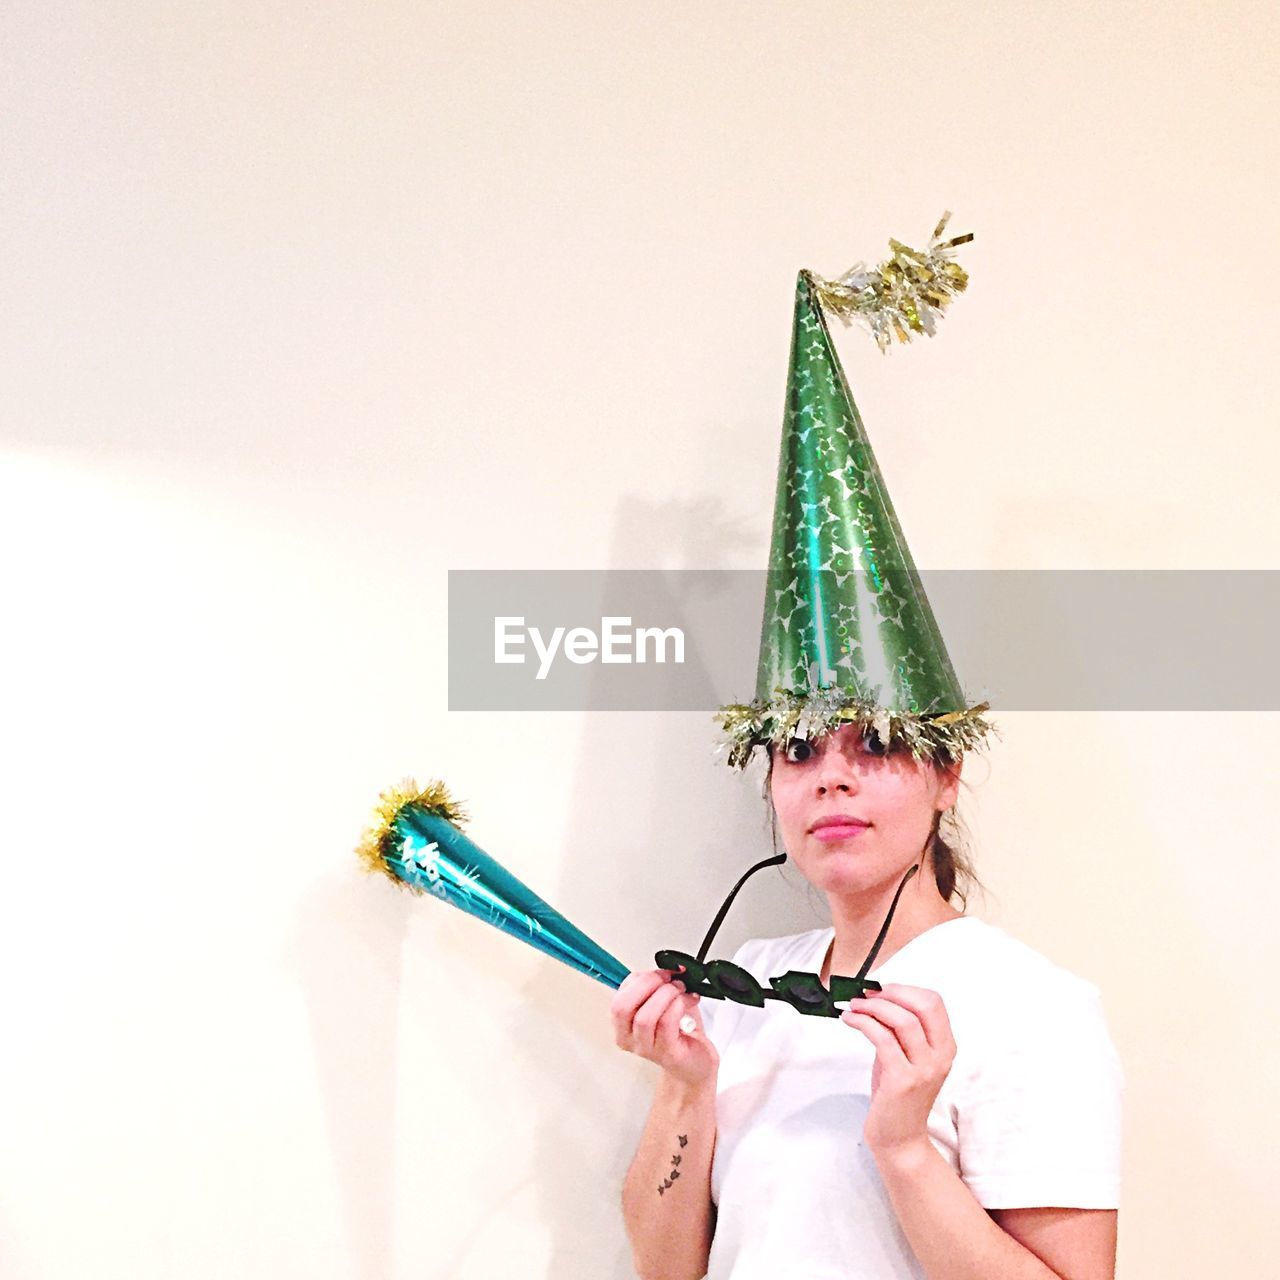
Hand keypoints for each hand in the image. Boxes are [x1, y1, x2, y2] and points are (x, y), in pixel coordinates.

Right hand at [611, 968, 718, 1088]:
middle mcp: (629, 1039)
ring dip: (666, 994)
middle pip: (622, 1007)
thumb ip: (655, 985)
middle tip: (668, 978)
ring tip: (681, 990)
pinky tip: (689, 1000)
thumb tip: (667, 966)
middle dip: (648, 984)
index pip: (618, 997)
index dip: (639, 979)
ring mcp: (647, 1049)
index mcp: (623, 1024)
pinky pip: (666, 1024)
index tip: (661, 971)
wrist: (696, 1061)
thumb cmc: (679, 1030)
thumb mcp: (661, 1002)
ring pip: (645, 1017)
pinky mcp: (667, 1054)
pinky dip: (679, 1005)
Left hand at [840, 983, 956, 1160]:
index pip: (934, 1002)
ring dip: (873, 1006)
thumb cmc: (899, 1096)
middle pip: (924, 1006)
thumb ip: (900, 1029)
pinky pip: (883, 1038)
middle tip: (867, 993)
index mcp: (945, 1047)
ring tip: (853, 1005)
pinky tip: (850, 1020)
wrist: (900, 1139)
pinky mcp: (902, 1080)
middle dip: (892, 993)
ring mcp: (923, 1070)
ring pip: (903, 1020)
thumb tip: (876, 998)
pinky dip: (863, 1022)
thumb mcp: (906, 1056)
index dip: (905, 989)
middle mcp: (940, 1057)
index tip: (881, 988)